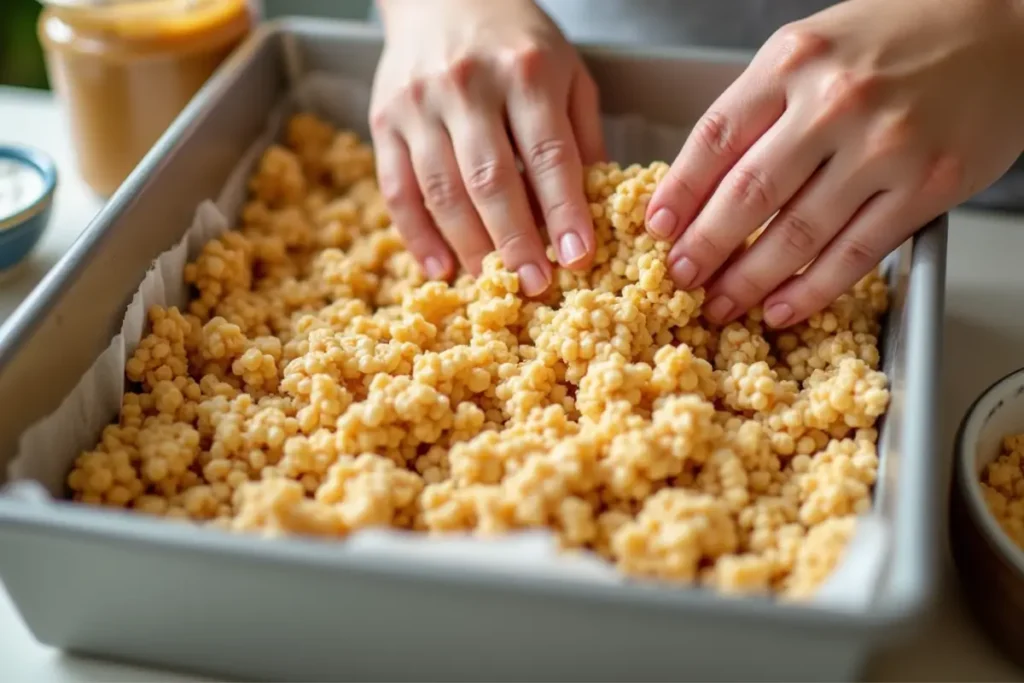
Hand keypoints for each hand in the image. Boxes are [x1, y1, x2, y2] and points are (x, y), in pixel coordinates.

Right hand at [370, 0, 604, 295]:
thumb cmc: (516, 42)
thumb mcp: (567, 72)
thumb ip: (581, 135)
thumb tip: (596, 207)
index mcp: (525, 72)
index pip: (548, 154)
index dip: (564, 211)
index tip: (577, 258)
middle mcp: (467, 85)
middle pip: (491, 179)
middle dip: (515, 241)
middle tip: (535, 286)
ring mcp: (419, 104)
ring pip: (441, 191)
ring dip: (469, 246)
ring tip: (493, 285)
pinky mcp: (384, 121)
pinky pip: (397, 189)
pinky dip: (417, 236)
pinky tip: (440, 268)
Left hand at [646, 0, 1023, 326]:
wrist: (1002, 27)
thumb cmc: (899, 37)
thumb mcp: (813, 48)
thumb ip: (762, 107)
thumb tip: (702, 184)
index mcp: (793, 62)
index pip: (714, 137)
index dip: (678, 192)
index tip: (656, 229)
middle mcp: (835, 103)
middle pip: (747, 194)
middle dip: (704, 247)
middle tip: (680, 278)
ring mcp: (884, 147)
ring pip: (797, 234)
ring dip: (749, 280)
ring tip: (721, 304)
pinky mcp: (926, 186)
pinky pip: (855, 254)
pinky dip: (812, 290)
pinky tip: (782, 308)